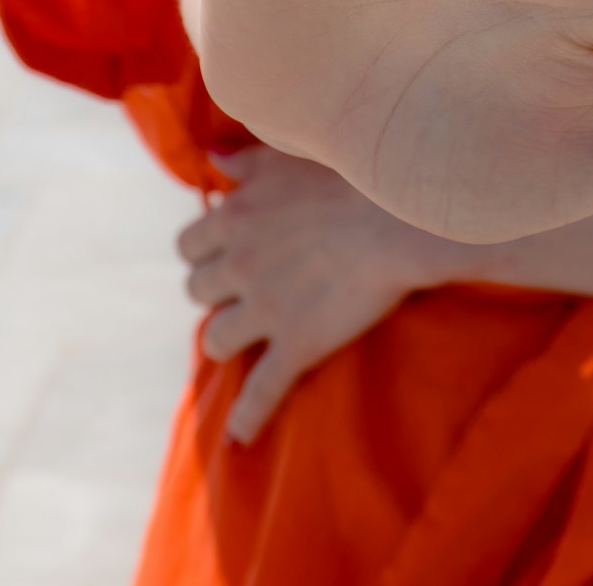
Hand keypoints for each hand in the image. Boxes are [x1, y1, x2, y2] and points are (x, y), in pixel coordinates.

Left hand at [179, 145, 457, 442]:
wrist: (403, 214)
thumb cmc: (350, 173)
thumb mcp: (287, 154)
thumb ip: (243, 161)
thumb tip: (210, 159)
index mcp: (233, 218)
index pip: (189, 245)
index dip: (206, 251)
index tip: (228, 251)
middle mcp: (239, 265)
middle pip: (197, 290)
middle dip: (217, 291)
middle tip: (246, 289)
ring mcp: (266, 309)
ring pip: (216, 338)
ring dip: (227, 337)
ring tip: (247, 336)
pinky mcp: (298, 344)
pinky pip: (261, 390)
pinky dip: (247, 418)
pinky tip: (240, 437)